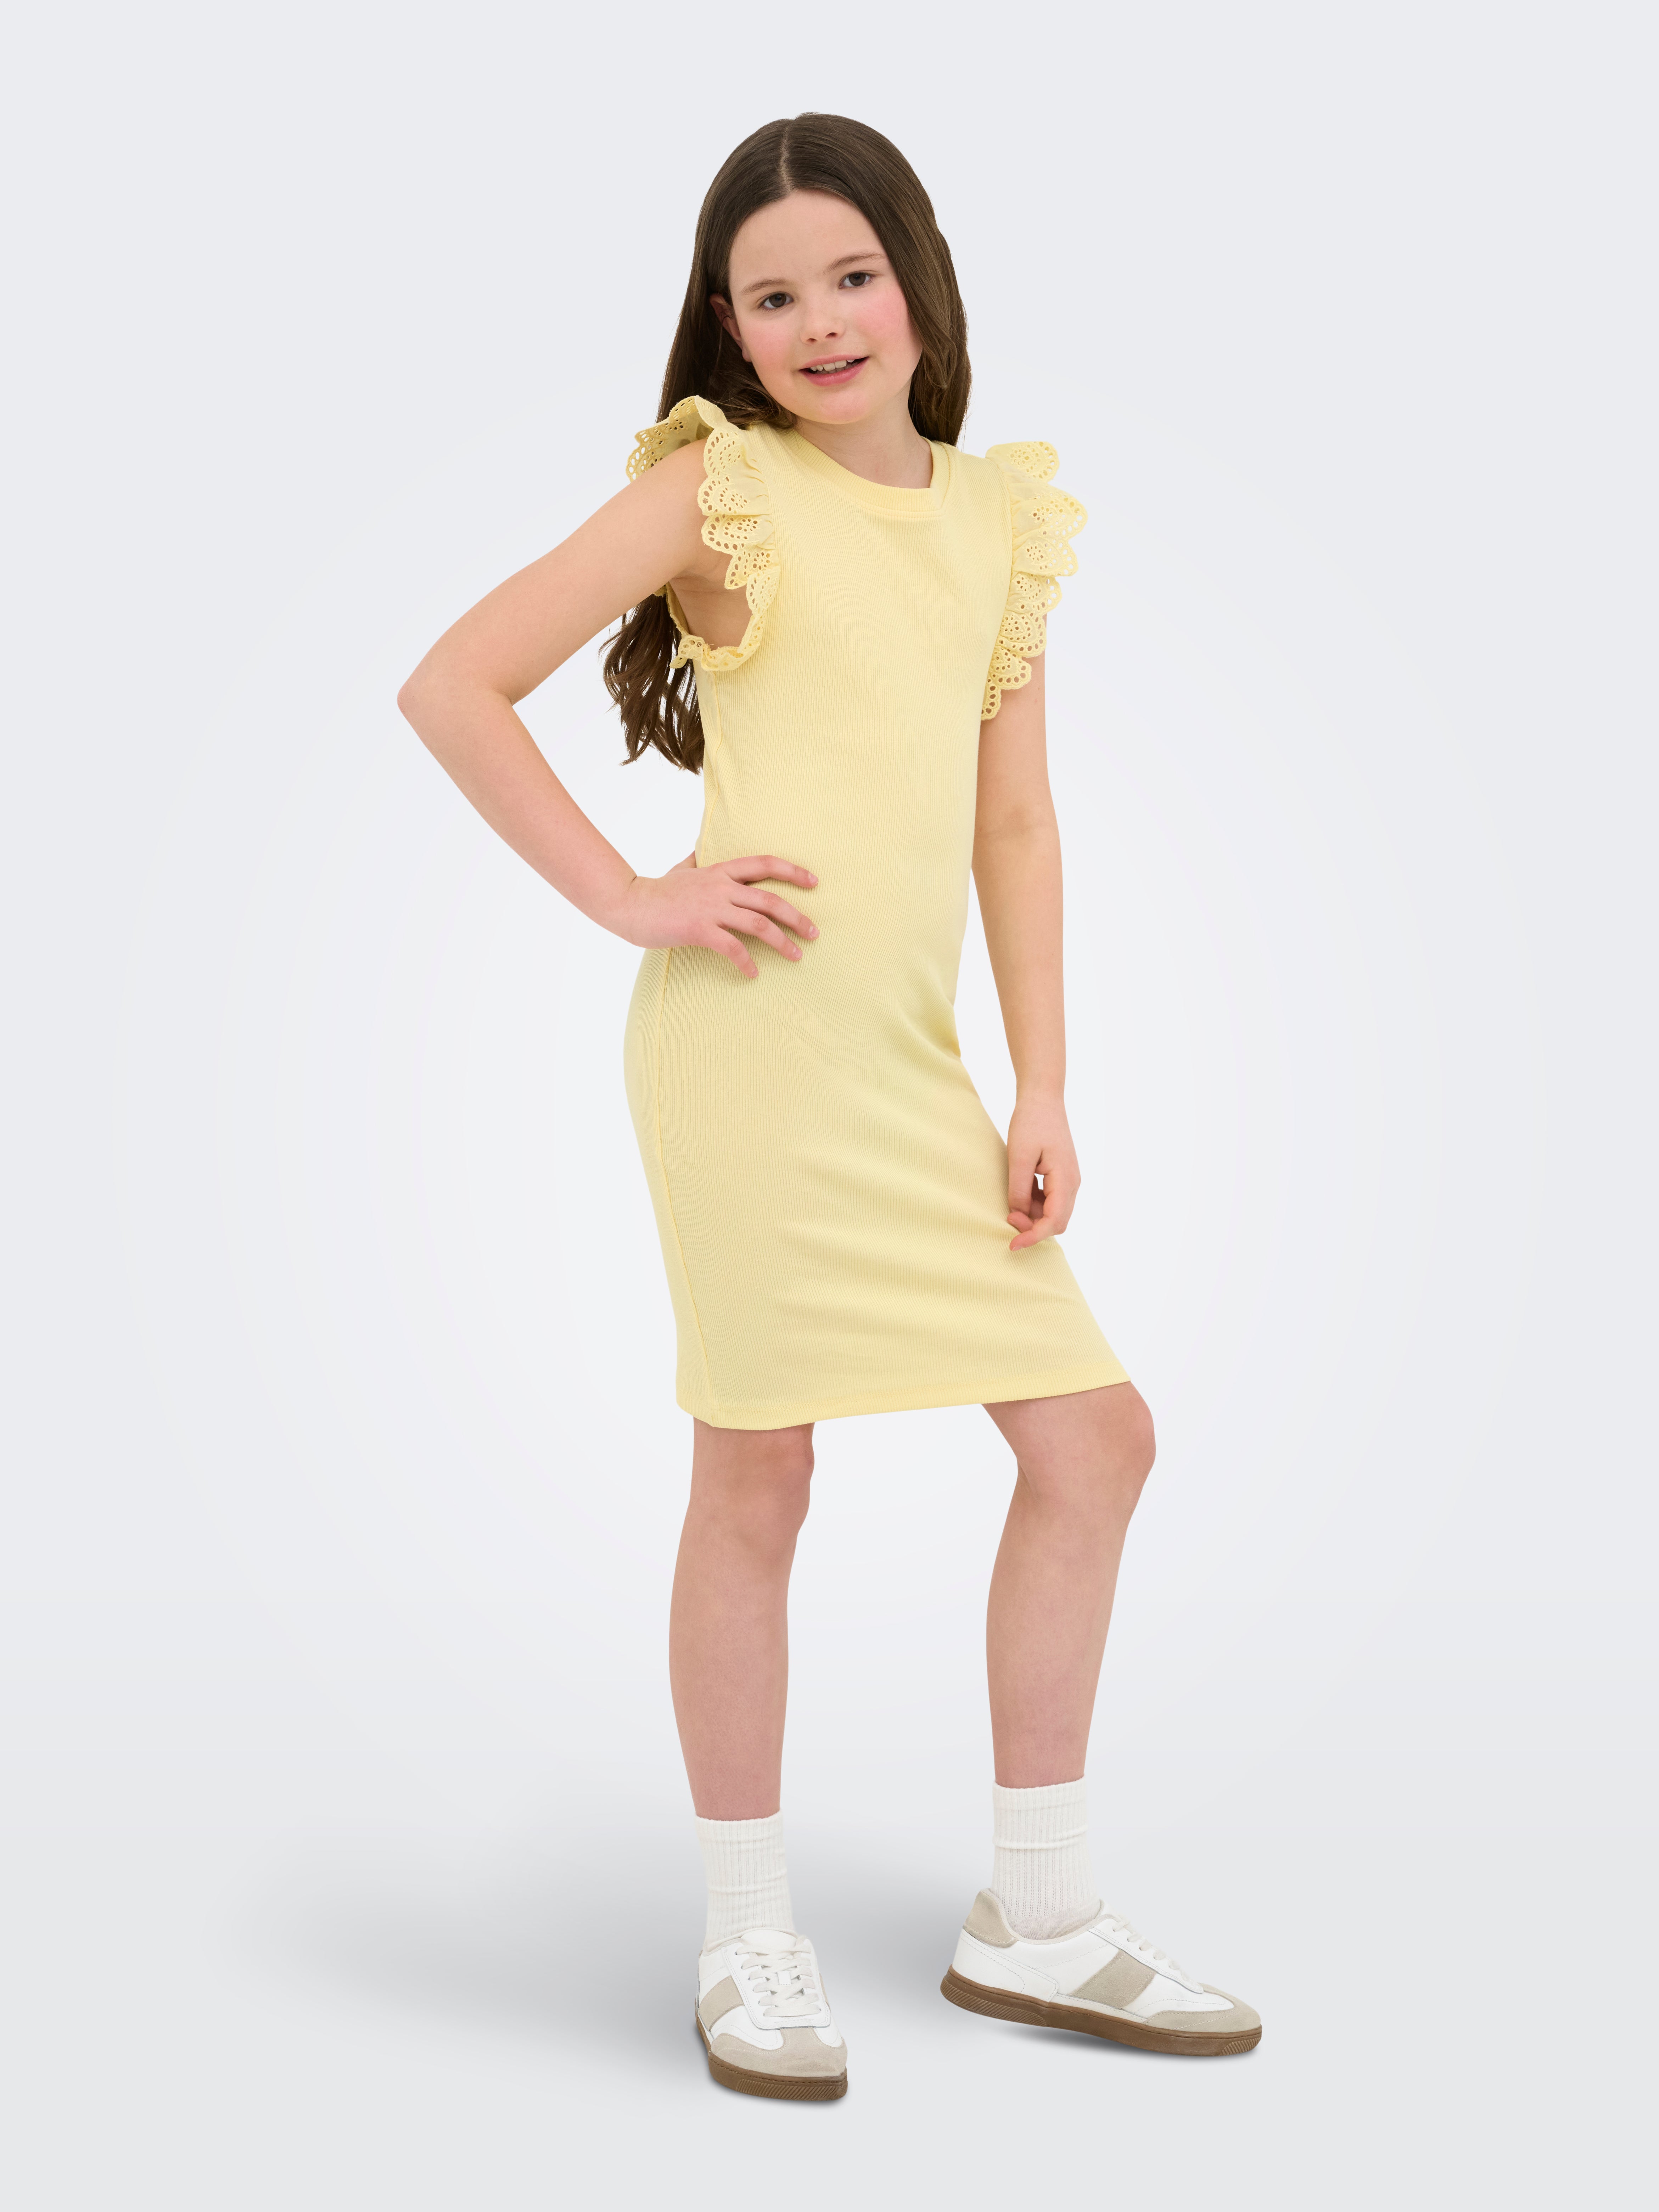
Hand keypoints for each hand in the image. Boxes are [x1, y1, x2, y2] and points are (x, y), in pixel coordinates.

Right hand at [612, 850, 819, 978]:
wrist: (629, 904)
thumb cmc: (656, 890)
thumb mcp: (681, 868)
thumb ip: (696, 860)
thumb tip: (701, 850)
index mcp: (719, 871)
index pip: (764, 864)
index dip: (792, 871)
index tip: (814, 882)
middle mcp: (720, 887)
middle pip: (770, 899)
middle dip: (797, 917)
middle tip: (815, 933)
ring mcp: (710, 908)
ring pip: (758, 924)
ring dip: (782, 942)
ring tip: (797, 956)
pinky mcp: (699, 929)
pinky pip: (732, 948)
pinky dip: (747, 962)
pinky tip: (753, 974)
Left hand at [1005, 1094, 1079, 1248]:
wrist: (1042, 1098)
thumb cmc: (1031, 1122)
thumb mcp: (1019, 1156)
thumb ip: (1019, 1189)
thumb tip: (1018, 1215)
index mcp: (1066, 1180)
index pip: (1054, 1222)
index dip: (1033, 1237)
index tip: (1012, 1244)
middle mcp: (1072, 1184)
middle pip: (1056, 1222)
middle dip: (1032, 1228)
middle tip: (1007, 1216)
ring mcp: (1068, 1180)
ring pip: (1052, 1213)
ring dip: (1031, 1216)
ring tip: (1010, 1204)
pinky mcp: (1060, 1176)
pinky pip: (1049, 1201)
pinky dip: (1033, 1205)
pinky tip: (1018, 1194)